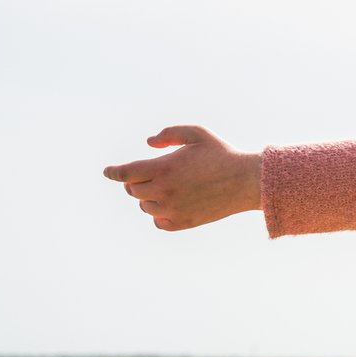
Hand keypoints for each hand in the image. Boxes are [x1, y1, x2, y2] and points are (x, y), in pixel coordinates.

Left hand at [102, 125, 261, 230]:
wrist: (247, 181)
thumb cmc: (223, 154)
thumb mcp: (197, 133)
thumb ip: (169, 134)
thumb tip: (149, 144)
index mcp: (163, 168)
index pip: (124, 173)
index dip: (113, 172)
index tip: (108, 171)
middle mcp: (164, 191)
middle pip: (133, 190)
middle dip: (136, 181)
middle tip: (149, 175)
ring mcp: (173, 209)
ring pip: (145, 206)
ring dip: (149, 197)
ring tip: (165, 188)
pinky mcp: (184, 222)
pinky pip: (159, 222)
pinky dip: (159, 214)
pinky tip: (169, 205)